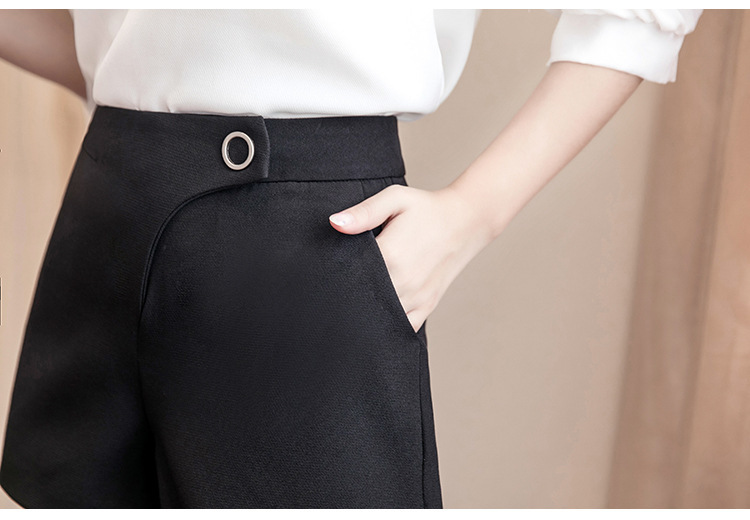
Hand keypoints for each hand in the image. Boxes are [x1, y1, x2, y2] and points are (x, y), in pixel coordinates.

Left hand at [328, 183, 494, 332]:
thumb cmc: (427, 208)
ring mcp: (416, 298)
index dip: (337, 275)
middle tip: (335, 289)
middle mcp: (403, 282)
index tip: (329, 271)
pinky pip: (402, 327)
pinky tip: (378, 313)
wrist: (466, 221)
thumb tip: (335, 222)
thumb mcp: (395, 199)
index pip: (350, 276)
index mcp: (391, 256)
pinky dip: (388, 324)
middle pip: (362, 300)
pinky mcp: (426, 306)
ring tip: (357, 298)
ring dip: (367, 312)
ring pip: (381, 318)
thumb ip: (364, 212)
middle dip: (347, 296)